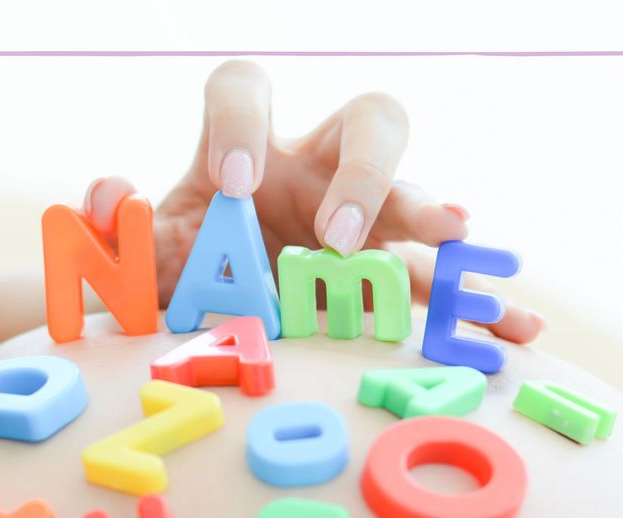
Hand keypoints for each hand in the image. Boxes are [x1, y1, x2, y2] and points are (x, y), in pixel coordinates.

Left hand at [83, 60, 545, 343]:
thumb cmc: (174, 273)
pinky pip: (445, 278)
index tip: (233, 178)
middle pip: (369, 118)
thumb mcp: (136, 256)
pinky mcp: (390, 275)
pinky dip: (480, 299)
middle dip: (364, 171)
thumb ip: (113, 228)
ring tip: (458, 249)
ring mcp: (362, 220)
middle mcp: (313, 171)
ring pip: (419, 190)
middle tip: (337, 238)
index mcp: (242, 152)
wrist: (201, 323)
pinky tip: (515, 325)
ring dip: (435, 221)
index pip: (245, 87)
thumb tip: (108, 197)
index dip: (242, 120)